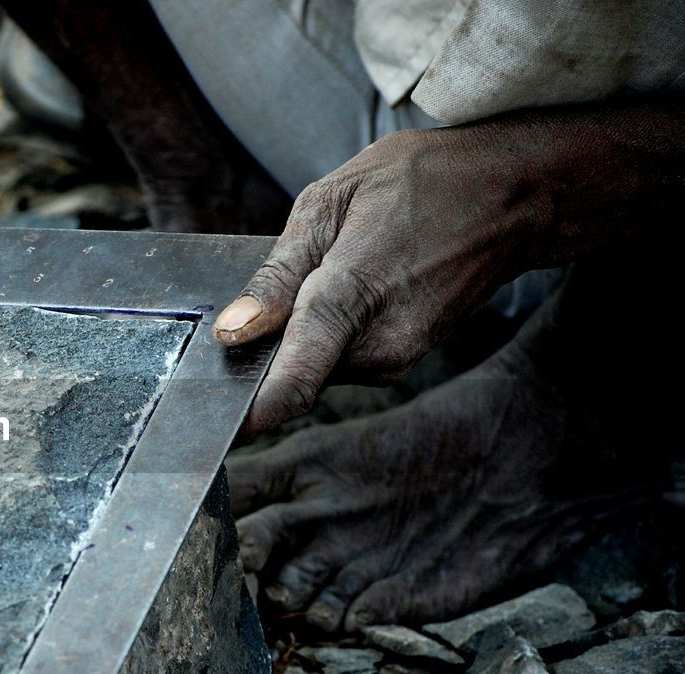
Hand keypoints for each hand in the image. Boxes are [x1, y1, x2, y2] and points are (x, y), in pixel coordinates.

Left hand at [213, 123, 544, 434]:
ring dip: (299, 333)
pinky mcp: (403, 359)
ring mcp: (395, 358)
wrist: (513, 198)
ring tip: (326, 269)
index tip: (219, 431)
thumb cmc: (422, 184)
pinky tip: (348, 284)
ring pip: (314, 364)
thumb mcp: (330, 201)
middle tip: (263, 297)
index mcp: (350, 296)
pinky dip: (326, 332)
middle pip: (289, 371)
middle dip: (264, 347)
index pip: (294, 379)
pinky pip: (339, 357)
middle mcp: (377, 345)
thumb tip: (232, 332)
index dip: (251, 413)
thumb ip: (277, 274)